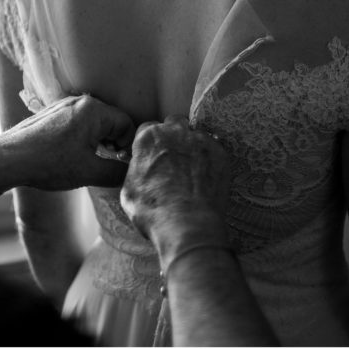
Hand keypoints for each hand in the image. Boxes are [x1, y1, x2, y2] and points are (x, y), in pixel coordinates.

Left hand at [0, 93, 135, 191]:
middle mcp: (81, 101)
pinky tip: (72, 155)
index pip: (127, 123)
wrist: (7, 159)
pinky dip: (83, 137)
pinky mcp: (54, 112)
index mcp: (94, 110)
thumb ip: (117, 172)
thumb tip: (132, 174)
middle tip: (106, 164)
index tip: (121, 164)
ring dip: (98, 141)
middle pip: (111, 121)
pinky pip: (79, 121)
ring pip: (95, 122)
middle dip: (113, 143)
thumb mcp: (88, 172)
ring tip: (88, 162)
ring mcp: (66, 104)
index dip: (128, 146)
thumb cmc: (48, 163)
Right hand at [120, 115, 230, 254]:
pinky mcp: (219, 152)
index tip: (152, 155)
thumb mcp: (128, 192)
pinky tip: (205, 177)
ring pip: (195, 134)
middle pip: (173, 124)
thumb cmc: (154, 212)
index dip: (150, 144)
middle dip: (172, 136)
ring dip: (192, 146)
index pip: (147, 129)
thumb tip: (140, 169)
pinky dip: (209, 159)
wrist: (189, 225)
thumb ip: (135, 170)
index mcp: (149, 138)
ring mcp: (200, 140)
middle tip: (172, 158)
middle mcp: (175, 132)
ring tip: (191, 169)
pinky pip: (214, 148)